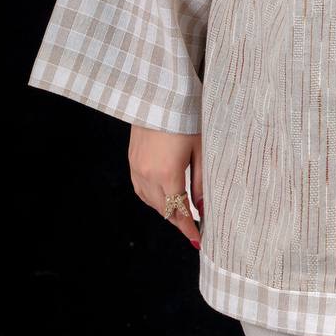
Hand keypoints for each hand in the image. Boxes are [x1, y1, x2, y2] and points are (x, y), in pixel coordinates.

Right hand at [129, 126, 202, 250]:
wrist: (160, 96)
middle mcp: (148, 175)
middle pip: (163, 210)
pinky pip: (140, 189)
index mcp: (168, 174)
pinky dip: (151, 198)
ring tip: (180, 213)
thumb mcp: (201, 149)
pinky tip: (162, 196)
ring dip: (165, 210)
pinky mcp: (132, 161)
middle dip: (178, 221)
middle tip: (193, 228)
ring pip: (150, 202)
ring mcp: (137, 169)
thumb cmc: (185, 118)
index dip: (188, 228)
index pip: (178, 212)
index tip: (197, 240)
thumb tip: (203, 207)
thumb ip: (201, 181)